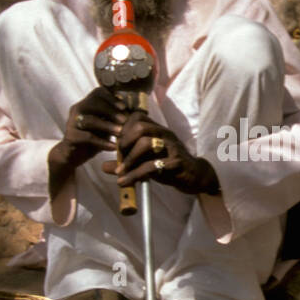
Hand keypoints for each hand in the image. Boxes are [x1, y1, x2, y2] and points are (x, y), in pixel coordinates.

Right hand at [54, 86, 127, 169]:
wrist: (74, 156)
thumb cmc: (93, 139)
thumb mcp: (105, 126)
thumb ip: (115, 118)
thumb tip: (135, 111)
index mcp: (86, 103)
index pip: (97, 93)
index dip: (112, 98)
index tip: (124, 107)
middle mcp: (77, 110)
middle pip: (93, 103)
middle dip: (111, 111)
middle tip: (125, 120)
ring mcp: (72, 123)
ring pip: (90, 120)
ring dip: (108, 126)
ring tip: (120, 133)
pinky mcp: (70, 137)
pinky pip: (87, 137)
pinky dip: (102, 142)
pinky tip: (113, 147)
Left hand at [106, 112, 220, 195]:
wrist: (195, 176)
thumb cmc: (169, 166)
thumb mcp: (146, 161)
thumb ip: (126, 161)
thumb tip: (104, 166)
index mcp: (158, 130)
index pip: (137, 117)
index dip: (123, 128)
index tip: (116, 143)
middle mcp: (165, 134)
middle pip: (140, 127)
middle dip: (124, 141)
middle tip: (118, 155)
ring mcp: (171, 148)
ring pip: (146, 143)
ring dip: (129, 159)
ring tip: (120, 172)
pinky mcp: (176, 163)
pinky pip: (152, 166)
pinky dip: (135, 175)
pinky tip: (125, 182)